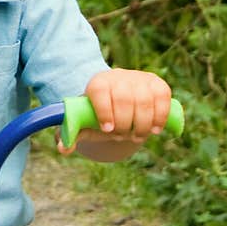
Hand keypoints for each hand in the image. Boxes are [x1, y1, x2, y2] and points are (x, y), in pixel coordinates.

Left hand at [57, 68, 171, 159]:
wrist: (119, 104)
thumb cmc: (99, 117)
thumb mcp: (84, 125)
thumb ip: (72, 135)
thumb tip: (63, 149)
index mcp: (97, 83)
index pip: (99, 91)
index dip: (104, 111)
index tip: (107, 130)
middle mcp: (118, 76)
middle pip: (124, 98)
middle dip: (124, 123)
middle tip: (122, 136)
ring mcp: (139, 78)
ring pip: (145, 100)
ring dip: (142, 124)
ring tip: (136, 136)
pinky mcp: (156, 83)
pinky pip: (163, 96)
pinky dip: (160, 116)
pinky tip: (155, 129)